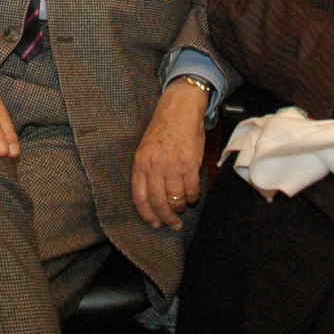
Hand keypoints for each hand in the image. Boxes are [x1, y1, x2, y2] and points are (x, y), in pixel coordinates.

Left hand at [131, 79, 207, 228]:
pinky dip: (193, 197)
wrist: (179, 109)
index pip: (140, 198)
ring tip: (183, 208)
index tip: (154, 223)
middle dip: (166, 218)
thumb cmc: (162, 128)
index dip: (147, 215)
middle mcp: (154, 167)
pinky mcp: (189, 164)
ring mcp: (172, 166)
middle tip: (173, 224)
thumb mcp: (145, 148)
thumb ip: (146, 171)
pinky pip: (191, 189)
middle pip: (158, 202)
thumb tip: (152, 197)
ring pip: (176, 198)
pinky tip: (193, 197)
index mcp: (140, 164)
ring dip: (181, 207)